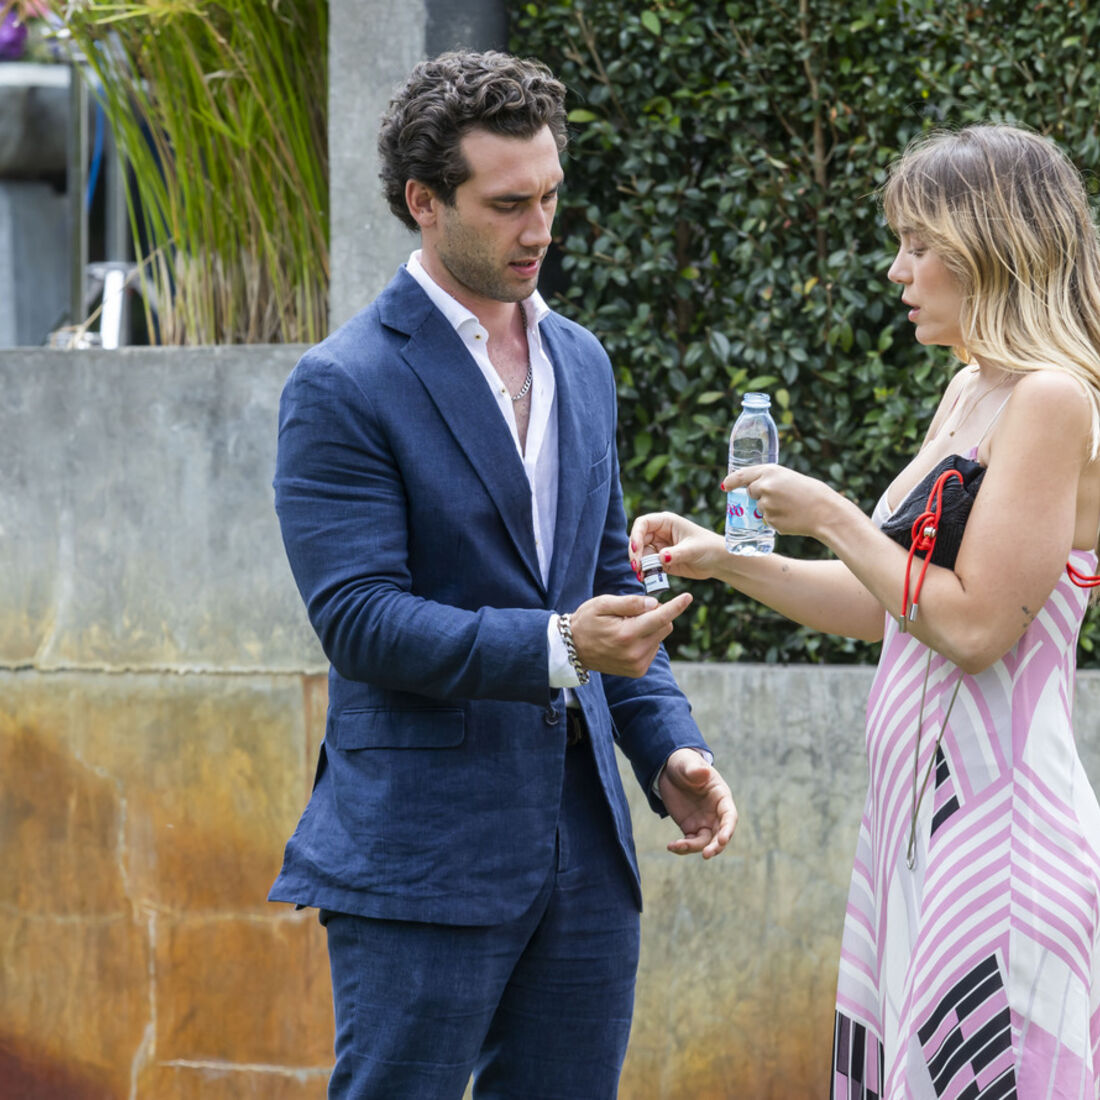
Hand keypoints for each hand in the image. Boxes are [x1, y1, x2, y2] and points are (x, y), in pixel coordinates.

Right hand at [569, 592, 692, 677]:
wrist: (573, 649)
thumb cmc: (586, 622)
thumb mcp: (603, 604)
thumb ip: (630, 603)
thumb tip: (654, 603)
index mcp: (627, 634)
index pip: (660, 618)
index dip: (676, 606)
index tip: (688, 597)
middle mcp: (635, 652)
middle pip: (664, 626)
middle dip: (656, 614)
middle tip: (632, 612)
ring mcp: (637, 664)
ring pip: (660, 637)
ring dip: (650, 628)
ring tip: (625, 628)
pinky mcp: (638, 670)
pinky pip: (653, 648)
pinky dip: (646, 640)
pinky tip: (627, 640)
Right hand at [628, 512, 724, 579]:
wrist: (718, 562)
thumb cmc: (709, 548)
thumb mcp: (693, 549)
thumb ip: (676, 553)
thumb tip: (661, 557)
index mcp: (666, 522)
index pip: (643, 523)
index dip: (635, 534)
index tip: (635, 548)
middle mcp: (660, 533)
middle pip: (638, 539)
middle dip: (635, 553)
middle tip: (637, 567)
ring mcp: (660, 547)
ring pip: (641, 554)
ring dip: (639, 564)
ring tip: (641, 575)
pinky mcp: (661, 561)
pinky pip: (648, 565)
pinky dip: (645, 572)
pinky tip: (645, 578)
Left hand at [658, 748, 736, 858]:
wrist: (669, 770)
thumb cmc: (684, 764)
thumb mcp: (688, 764)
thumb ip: (695, 769)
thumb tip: (703, 771)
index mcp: (721, 796)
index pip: (730, 816)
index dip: (728, 829)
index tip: (722, 840)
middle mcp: (716, 813)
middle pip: (721, 834)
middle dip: (716, 846)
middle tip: (706, 854)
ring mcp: (704, 822)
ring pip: (705, 842)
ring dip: (695, 848)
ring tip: (676, 846)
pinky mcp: (691, 828)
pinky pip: (690, 842)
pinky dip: (682, 847)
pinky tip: (671, 846)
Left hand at [722, 463, 839, 539]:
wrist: (825, 512)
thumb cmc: (812, 493)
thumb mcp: (790, 478)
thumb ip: (771, 480)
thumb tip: (754, 489)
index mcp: (770, 471)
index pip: (742, 475)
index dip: (731, 481)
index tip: (725, 485)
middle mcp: (764, 486)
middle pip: (751, 492)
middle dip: (759, 495)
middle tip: (781, 496)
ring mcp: (766, 505)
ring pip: (760, 508)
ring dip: (770, 508)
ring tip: (791, 507)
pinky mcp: (770, 521)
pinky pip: (767, 520)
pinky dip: (776, 520)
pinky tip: (791, 517)